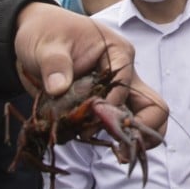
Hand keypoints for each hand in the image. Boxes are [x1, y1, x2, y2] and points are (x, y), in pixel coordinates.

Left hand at [13, 3, 168, 145]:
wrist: (36, 38)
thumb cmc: (46, 33)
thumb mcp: (47, 45)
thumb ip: (54, 64)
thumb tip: (58, 87)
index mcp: (118, 53)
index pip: (127, 84)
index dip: (111, 105)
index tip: (89, 118)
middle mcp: (125, 74)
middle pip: (153, 105)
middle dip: (143, 130)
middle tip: (124, 151)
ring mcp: (118, 92)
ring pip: (144, 119)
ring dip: (132, 138)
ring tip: (118, 155)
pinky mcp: (105, 106)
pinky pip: (120, 126)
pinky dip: (115, 139)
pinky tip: (99, 146)